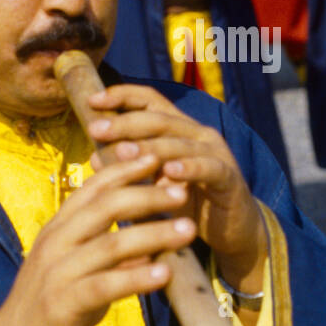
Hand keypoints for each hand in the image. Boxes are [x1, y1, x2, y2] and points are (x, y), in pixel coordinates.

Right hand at [0, 153, 193, 325]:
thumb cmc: (51, 303)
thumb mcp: (79, 269)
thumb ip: (111, 253)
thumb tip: (152, 243)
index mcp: (59, 227)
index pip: (94, 187)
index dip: (126, 169)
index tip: (158, 156)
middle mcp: (56, 242)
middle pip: (106, 206)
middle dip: (147, 195)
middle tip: (183, 191)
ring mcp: (58, 272)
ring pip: (110, 244)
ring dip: (153, 234)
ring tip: (188, 230)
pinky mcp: (62, 304)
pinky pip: (105, 285)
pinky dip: (137, 277)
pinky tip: (165, 274)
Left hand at [85, 83, 265, 290]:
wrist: (233, 229)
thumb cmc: (190, 202)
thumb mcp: (154, 184)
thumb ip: (128, 170)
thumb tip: (95, 156)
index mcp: (178, 129)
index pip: (149, 101)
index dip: (122, 96)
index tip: (92, 100)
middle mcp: (197, 134)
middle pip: (158, 119)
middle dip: (125, 122)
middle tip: (96, 130)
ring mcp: (215, 153)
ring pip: (180, 142)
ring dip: (150, 147)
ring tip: (123, 152)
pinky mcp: (229, 176)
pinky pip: (209, 167)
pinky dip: (189, 168)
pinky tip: (170, 172)